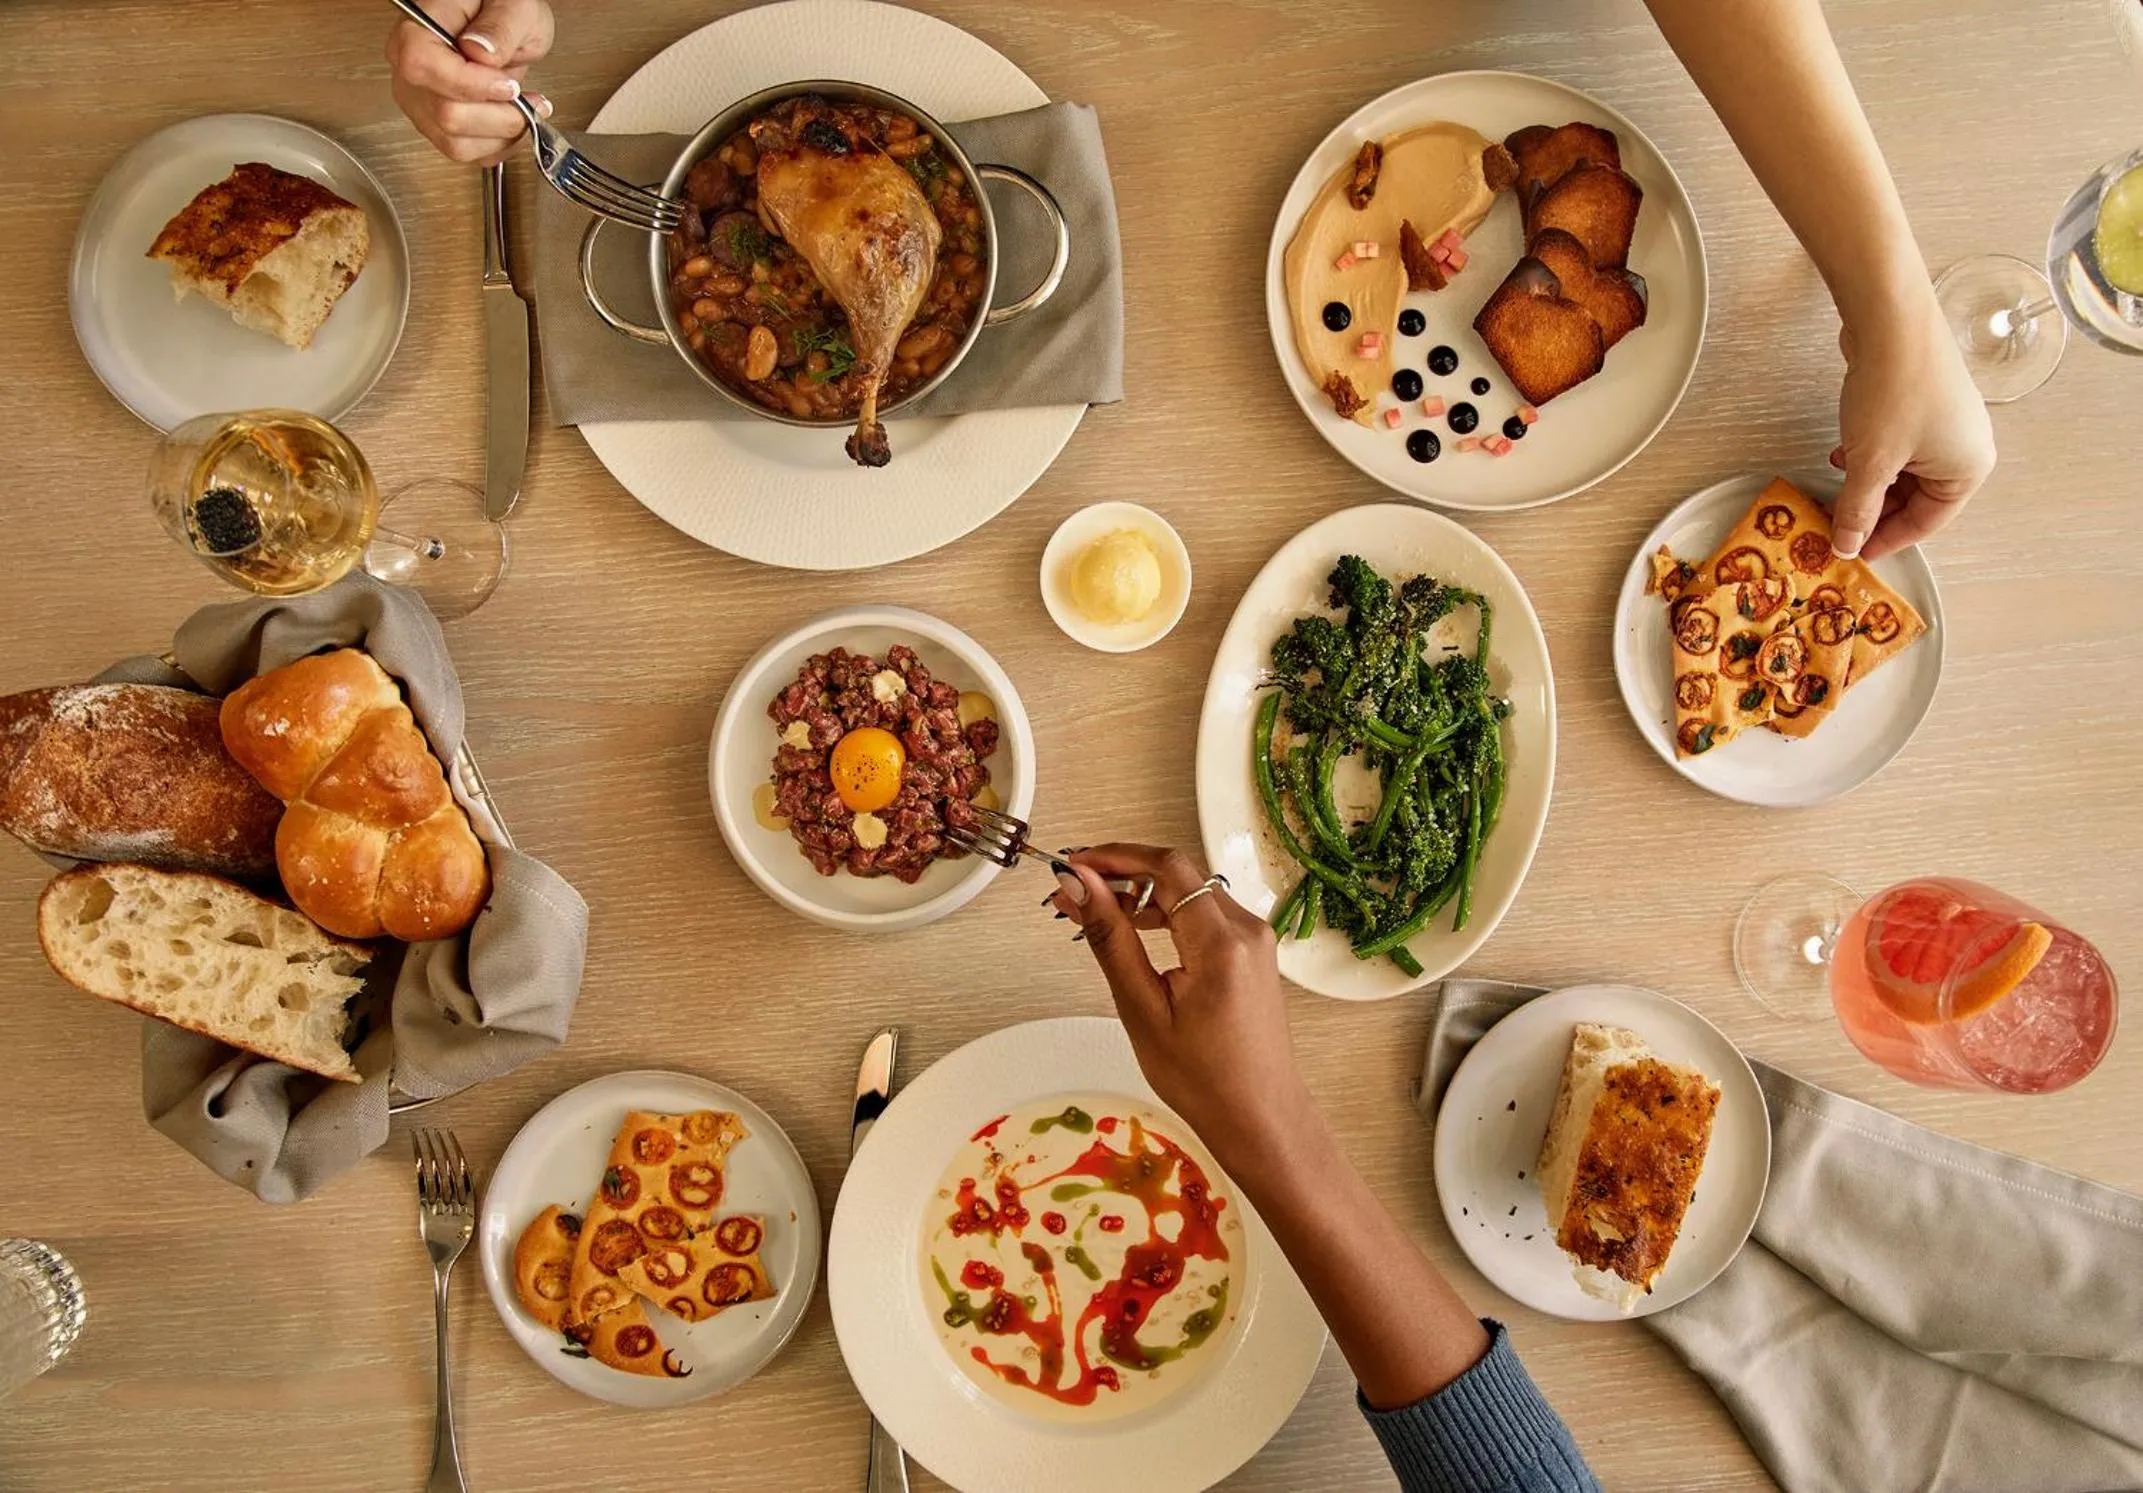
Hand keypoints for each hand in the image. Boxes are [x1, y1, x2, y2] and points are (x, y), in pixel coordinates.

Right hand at [386, 0, 556, 164]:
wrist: (499, 23)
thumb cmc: (498, 7)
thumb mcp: (512, 4)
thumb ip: (499, 26)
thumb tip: (481, 52)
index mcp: (416, 32)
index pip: (423, 67)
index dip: (471, 85)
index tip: (510, 86)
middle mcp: (410, 73)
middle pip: (446, 115)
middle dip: (500, 114)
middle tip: (528, 97)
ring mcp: (421, 104)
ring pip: (456, 143)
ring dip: (502, 133)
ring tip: (525, 108)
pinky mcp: (439, 128)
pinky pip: (466, 153)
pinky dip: (499, 145)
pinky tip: (513, 122)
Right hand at [1051, 845, 1318, 1174]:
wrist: (1261, 1118)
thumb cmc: (1204, 1081)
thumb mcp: (1142, 1010)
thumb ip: (1111, 939)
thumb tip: (1080, 885)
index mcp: (1222, 943)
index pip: (1167, 866)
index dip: (1115, 856)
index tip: (1074, 865)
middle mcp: (1247, 930)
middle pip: (1178, 874)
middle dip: (1123, 874)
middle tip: (1074, 895)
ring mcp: (1255, 940)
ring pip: (1190, 892)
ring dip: (1143, 894)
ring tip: (1098, 916)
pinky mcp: (1253, 953)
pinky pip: (1205, 914)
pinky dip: (1167, 914)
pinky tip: (1137, 932)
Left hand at [1829, 291, 1995, 559]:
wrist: (1892, 323)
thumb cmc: (1892, 396)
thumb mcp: (1871, 465)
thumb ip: (1857, 511)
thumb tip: (1846, 547)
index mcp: (1968, 470)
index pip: (1926, 523)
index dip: (1886, 540)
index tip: (1851, 552)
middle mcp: (1967, 448)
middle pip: (1916, 498)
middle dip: (1873, 509)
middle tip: (1835, 522)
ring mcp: (1948, 422)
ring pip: (1903, 470)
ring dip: (1868, 482)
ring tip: (1836, 485)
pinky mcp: (1924, 401)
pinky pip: (1898, 443)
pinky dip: (1872, 454)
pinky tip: (1843, 451)